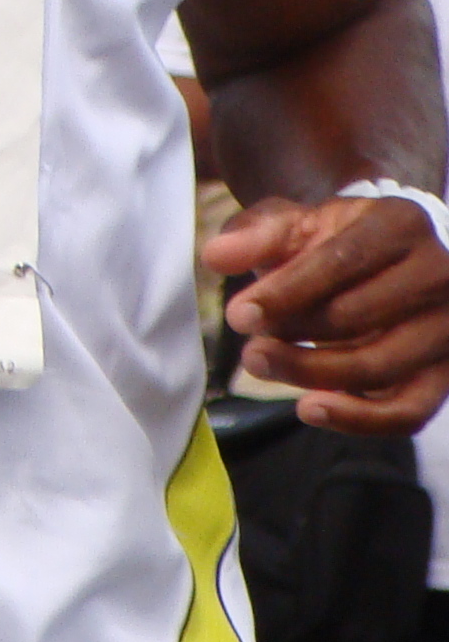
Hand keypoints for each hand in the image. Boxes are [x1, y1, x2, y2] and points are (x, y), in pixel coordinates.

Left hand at [208, 194, 448, 432]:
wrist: (372, 264)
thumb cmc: (328, 242)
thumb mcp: (291, 223)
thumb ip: (254, 235)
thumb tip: (216, 256)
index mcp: (400, 224)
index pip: (342, 261)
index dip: (287, 292)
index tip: (239, 315)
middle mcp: (436, 274)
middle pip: (358, 317)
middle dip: (292, 333)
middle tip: (247, 346)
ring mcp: (446, 328)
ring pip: (380, 366)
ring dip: (311, 373)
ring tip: (261, 363)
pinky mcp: (444, 374)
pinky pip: (409, 411)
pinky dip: (358, 418)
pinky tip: (308, 407)